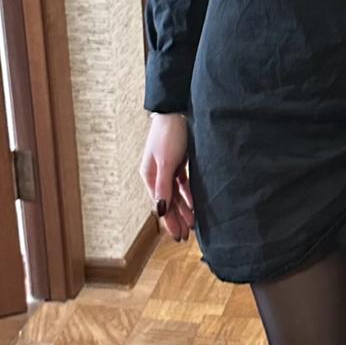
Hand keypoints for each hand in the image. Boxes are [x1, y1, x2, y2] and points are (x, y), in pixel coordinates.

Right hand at [140, 113, 194, 241]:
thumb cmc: (169, 133)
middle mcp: (157, 173)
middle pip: (168, 201)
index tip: (178, 236)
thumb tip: (161, 210)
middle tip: (187, 236)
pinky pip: (184, 183)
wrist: (178, 109)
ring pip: (177, 193)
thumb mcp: (166, 162)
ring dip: (185, 208)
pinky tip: (196, 203)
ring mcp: (168, 167)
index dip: (169, 221)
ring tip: (193, 223)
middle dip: (177, 219)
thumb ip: (164, 186)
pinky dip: (189, 193)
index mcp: (149, 175)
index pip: (160, 204)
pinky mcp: (179, 160)